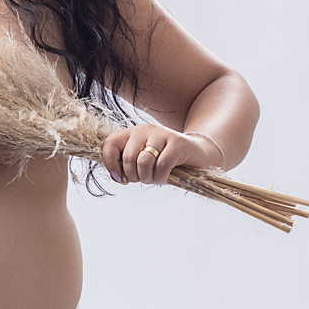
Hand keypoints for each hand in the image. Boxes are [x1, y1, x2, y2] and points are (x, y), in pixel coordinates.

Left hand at [101, 125, 219, 185]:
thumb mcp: (144, 161)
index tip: (120, 178)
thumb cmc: (167, 161)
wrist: (197, 154)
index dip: (110, 163)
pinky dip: (161, 177)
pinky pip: (161, 166)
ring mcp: (162, 134)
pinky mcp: (177, 142)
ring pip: (143, 162)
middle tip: (145, 179)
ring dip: (148, 178)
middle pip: (128, 158)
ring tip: (156, 178)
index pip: (110, 143)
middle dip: (134, 176)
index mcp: (133, 133)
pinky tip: (166, 177)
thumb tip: (116, 175)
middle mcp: (145, 129)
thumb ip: (127, 165)